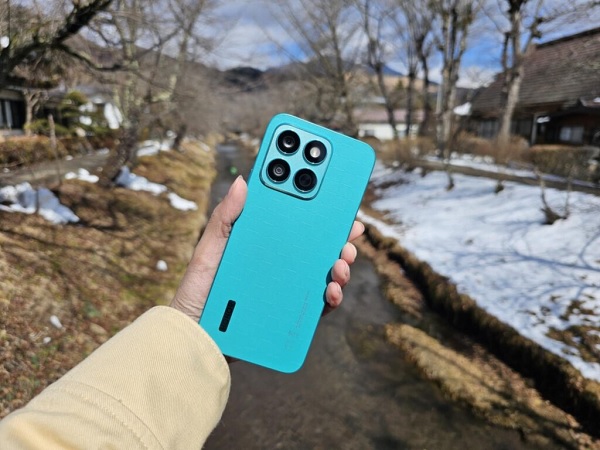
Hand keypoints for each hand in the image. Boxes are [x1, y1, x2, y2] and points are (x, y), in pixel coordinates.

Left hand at [170, 176, 364, 322]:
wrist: (196, 339)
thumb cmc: (198, 292)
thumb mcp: (208, 252)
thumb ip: (224, 218)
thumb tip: (243, 181)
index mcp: (262, 245)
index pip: (294, 223)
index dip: (317, 210)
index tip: (336, 198)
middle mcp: (279, 266)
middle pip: (316, 248)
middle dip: (338, 238)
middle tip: (349, 233)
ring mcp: (286, 290)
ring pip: (323, 274)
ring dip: (340, 266)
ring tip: (340, 263)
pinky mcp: (290, 315)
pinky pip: (317, 306)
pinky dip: (331, 297)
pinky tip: (330, 290)